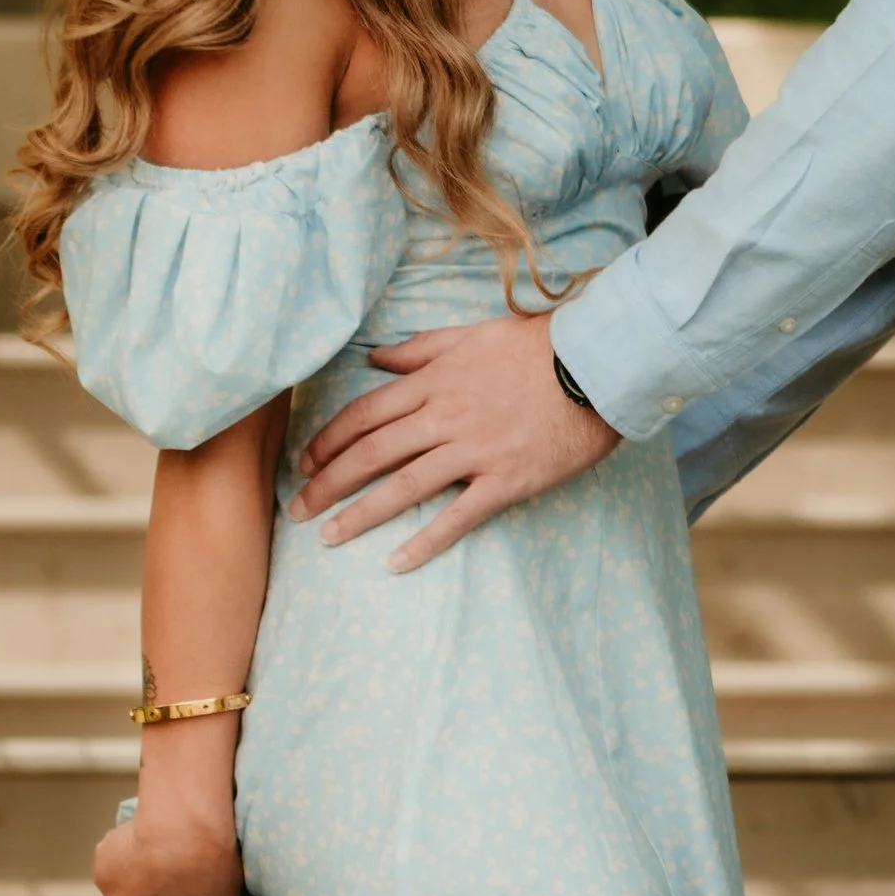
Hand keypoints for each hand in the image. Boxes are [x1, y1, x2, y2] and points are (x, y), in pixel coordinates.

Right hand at [95, 801, 244, 895]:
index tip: (185, 887)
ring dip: (131, 874)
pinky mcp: (103, 875)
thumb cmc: (215, 866)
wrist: (184, 839)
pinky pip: (110, 862)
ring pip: (122, 890)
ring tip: (150, 847)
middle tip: (166, 865)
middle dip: (150, 895)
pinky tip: (137, 834)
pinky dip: (118, 851)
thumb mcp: (229, 894)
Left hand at [291, 313, 616, 568]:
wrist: (597, 363)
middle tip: (296, 510)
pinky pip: (459, 515)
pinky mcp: (507, 479)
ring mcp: (475, 450)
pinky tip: (396, 562)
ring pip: (403, 485)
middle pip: (371, 453)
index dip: (328, 441)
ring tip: (328, 538)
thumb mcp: (472, 333)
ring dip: (360, 514)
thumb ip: (421, 348)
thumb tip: (374, 358)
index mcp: (434, 382)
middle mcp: (445, 417)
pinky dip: (425, 540)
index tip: (304, 463)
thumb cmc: (540, 345)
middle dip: (326, 482)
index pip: (364, 414)